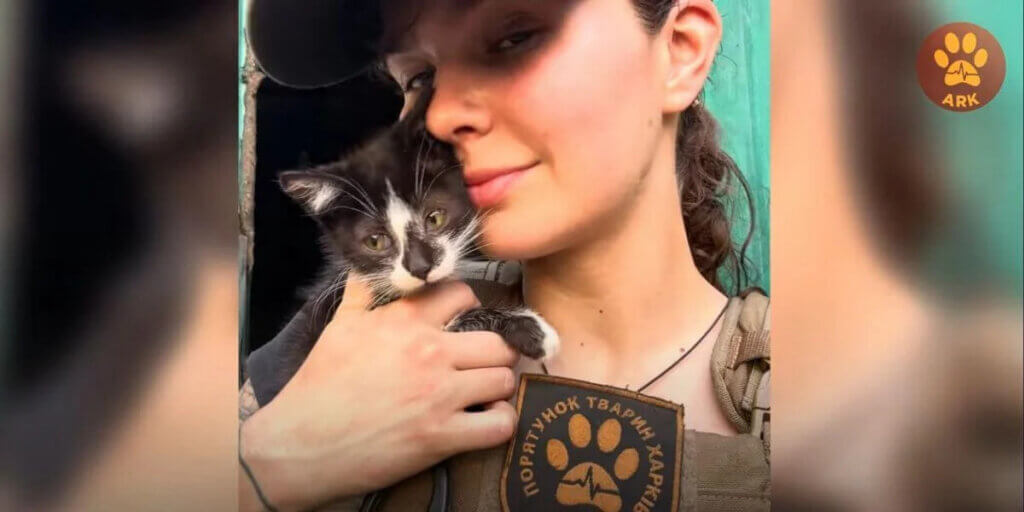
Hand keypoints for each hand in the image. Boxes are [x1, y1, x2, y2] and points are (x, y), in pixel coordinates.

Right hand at [240, 276, 518, 510]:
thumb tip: (370, 261)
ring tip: (484, 391)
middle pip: (497, 341)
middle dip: (495, 350)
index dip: (469, 308)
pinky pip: (499, 425)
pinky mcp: (441, 437)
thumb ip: (362, 290)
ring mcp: (438, 396)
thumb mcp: (339, 325)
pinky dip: (500, 422)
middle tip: (482, 361)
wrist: (300, 443)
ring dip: (499, 386)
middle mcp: (428, 352)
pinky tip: (485, 419)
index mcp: (404, 321)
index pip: (462, 294)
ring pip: (505, 379)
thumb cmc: (318, 384)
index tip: (464, 322)